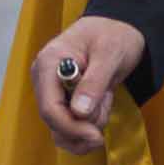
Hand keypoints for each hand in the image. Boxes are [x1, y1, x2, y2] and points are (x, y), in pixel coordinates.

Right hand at [34, 16, 146, 152]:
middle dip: (84, 126)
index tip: (96, 135)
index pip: (50, 109)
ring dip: (90, 126)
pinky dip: (90, 125)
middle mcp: (44, 82)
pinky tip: (102, 105)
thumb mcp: (109, 53)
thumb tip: (79, 112)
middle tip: (107, 105)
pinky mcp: (63, 102)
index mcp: (48, 65)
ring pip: (63, 131)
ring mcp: (53, 93)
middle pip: (55, 123)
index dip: (71, 127)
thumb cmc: (113, 34)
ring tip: (106, 99)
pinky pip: (71, 128)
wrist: (119, 29)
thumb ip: (94, 82)